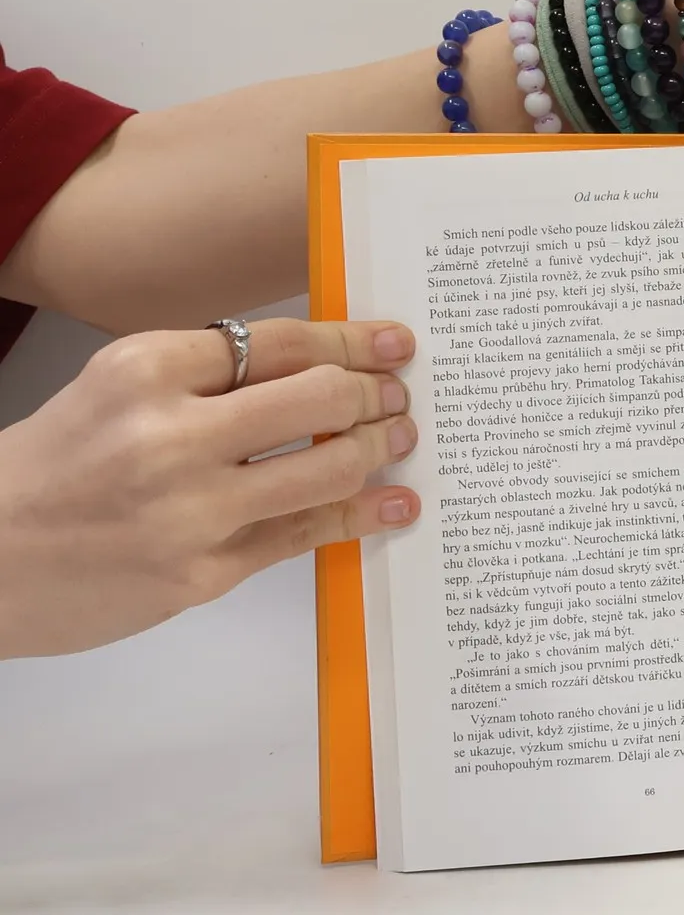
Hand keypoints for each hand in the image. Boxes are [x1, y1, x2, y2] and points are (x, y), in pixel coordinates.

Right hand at [0, 318, 419, 659]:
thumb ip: (206, 376)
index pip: (281, 342)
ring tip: (399, 440)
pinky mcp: (202, 573)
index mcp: (144, 370)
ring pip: (328, 466)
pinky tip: (394, 505)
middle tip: (400, 396)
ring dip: (379, 448)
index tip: (393, 343)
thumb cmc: (52, 471)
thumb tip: (319, 363)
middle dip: (376, 393)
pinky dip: (362, 516)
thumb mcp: (113, 390)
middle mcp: (170, 434)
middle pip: (320, 396)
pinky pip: (305, 534)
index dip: (352, 341)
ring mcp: (190, 509)